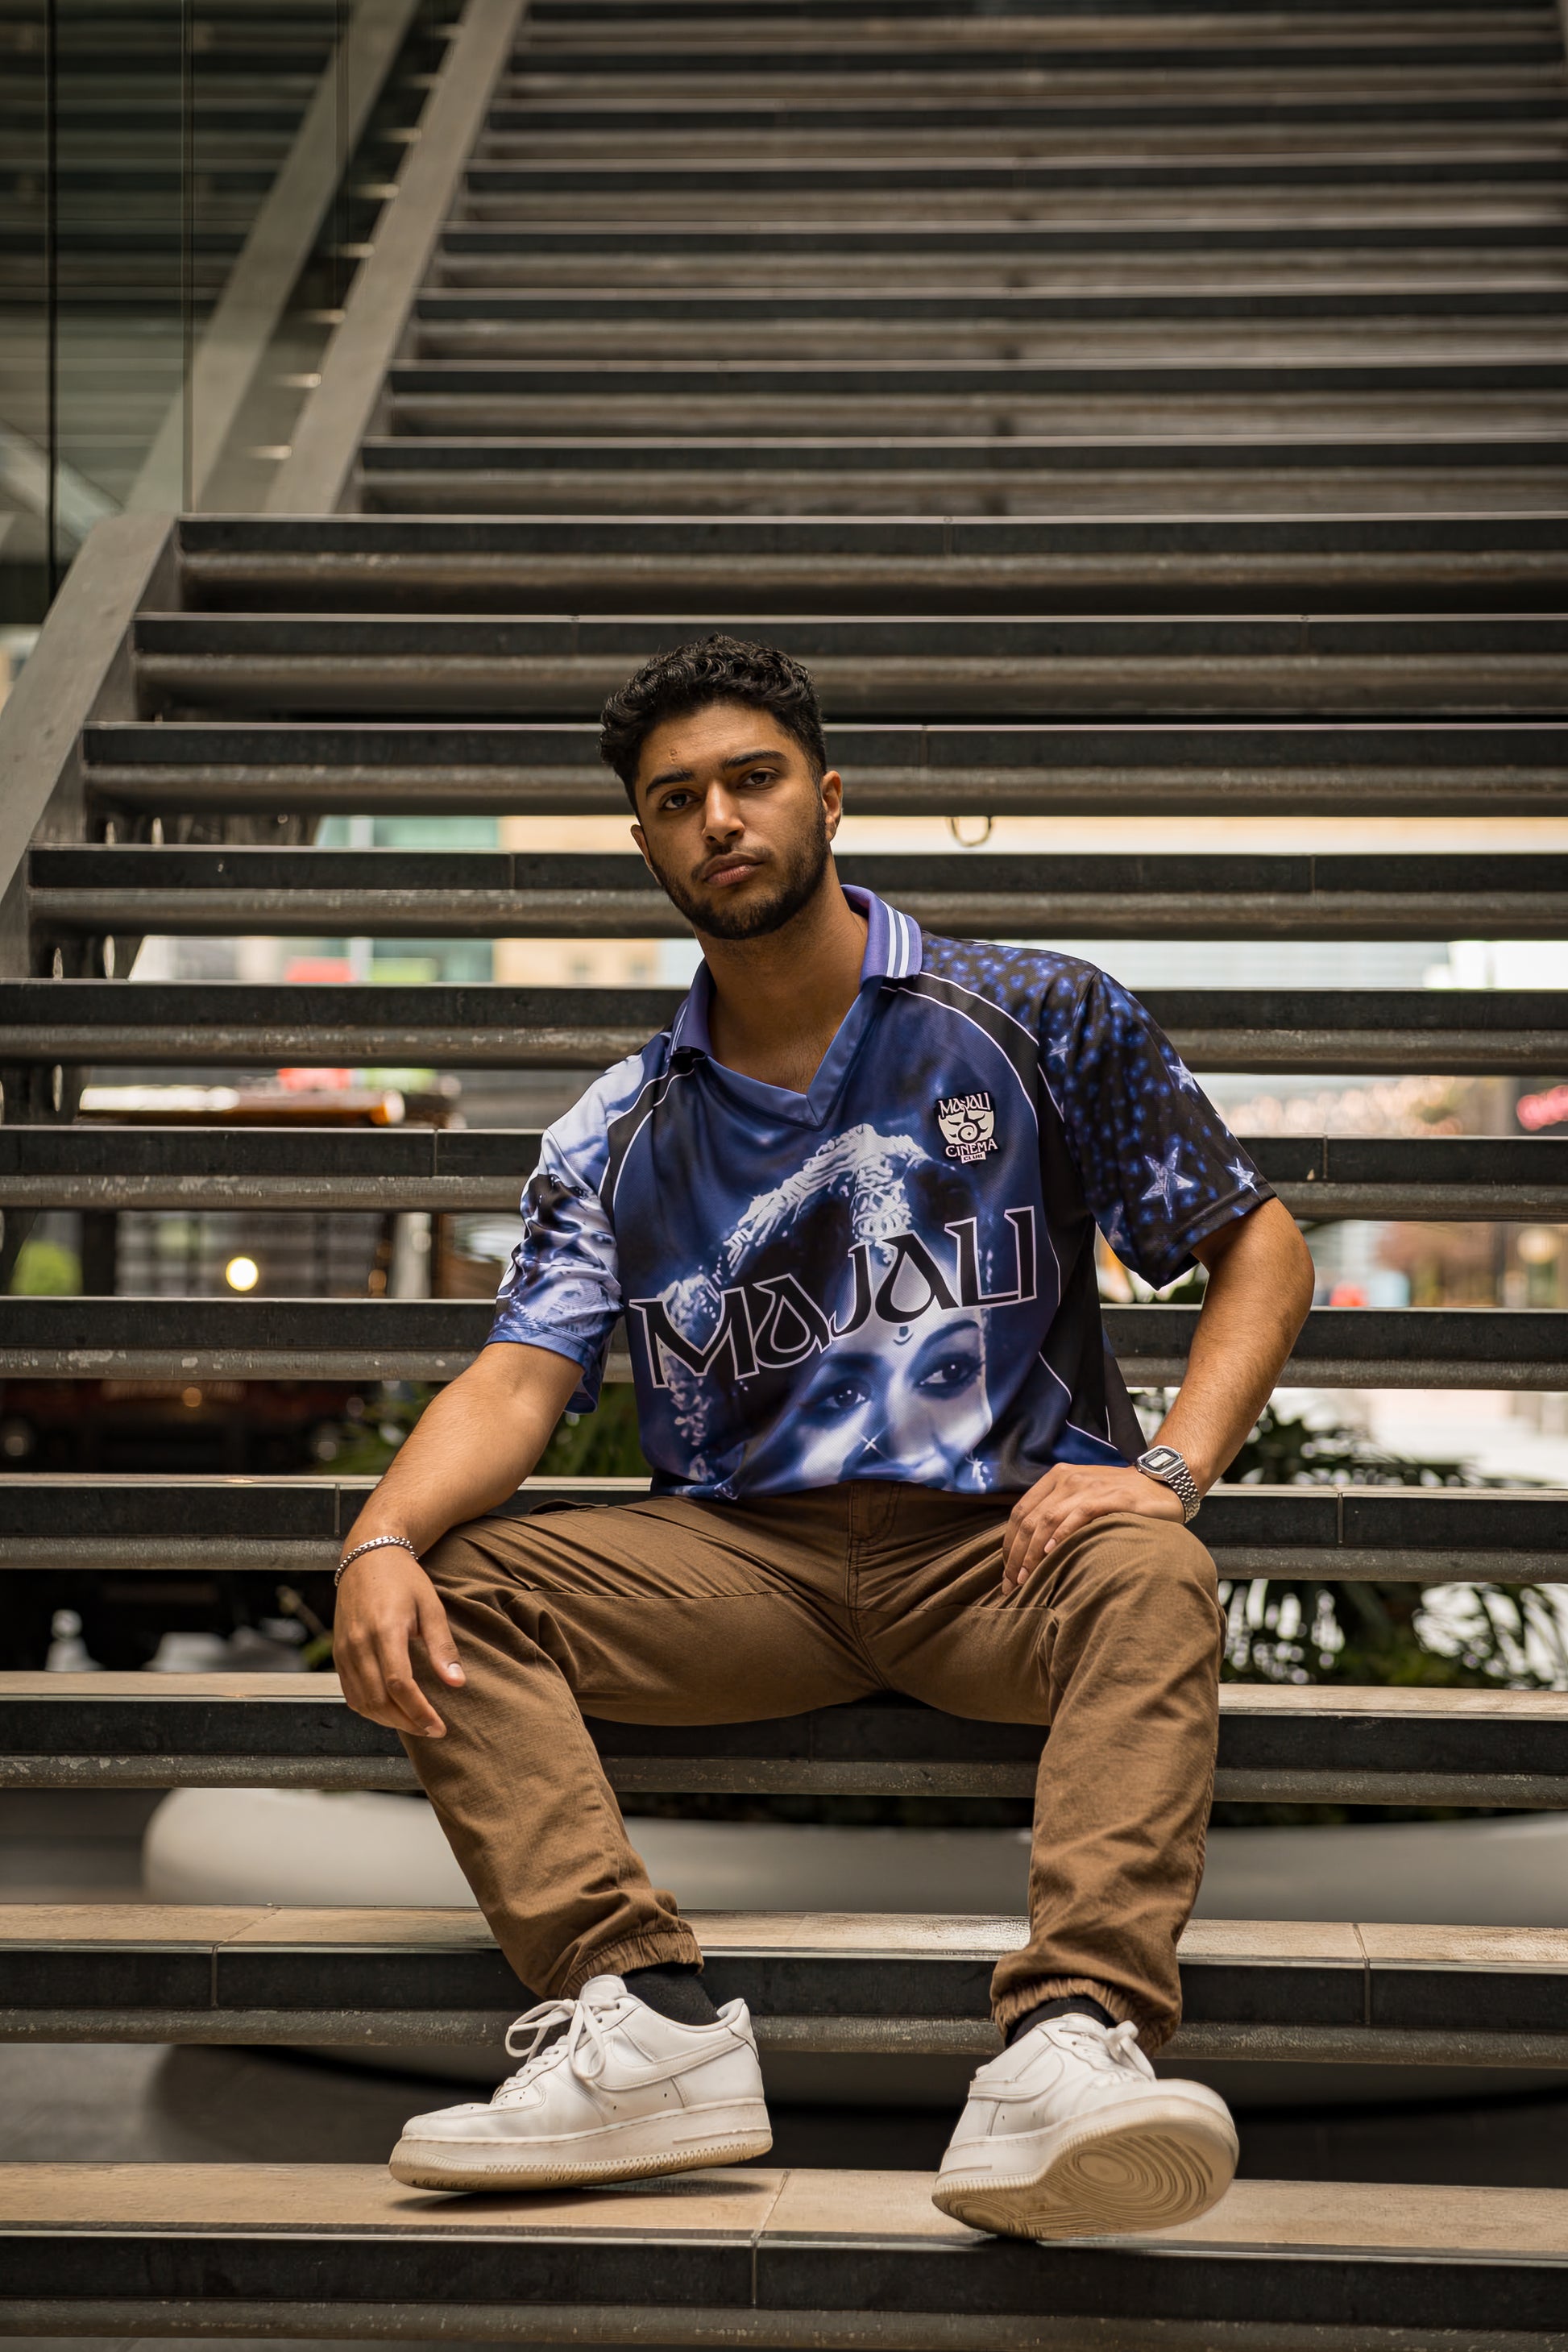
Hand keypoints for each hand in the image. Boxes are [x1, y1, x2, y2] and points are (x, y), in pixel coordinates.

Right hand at [333, 1547, 464, 1737]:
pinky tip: (391, 1710)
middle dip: (406, 1722)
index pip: (399, 1685)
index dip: (419, 1712)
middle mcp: (358, 1643)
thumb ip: (442, 1647)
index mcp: (385, 1630)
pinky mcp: (337, 1653)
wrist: (368, 1556)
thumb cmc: (404, 1579)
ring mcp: (344, 1650)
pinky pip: (350, 1692)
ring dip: (388, 1720)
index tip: (439, 1727)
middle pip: (378, 1700)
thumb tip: (457, 1683)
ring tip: (414, 1723)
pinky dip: (370, 1708)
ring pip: (362, 1702)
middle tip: (431, 1730)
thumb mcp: (430, 1607)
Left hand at [1001, 1463, 1184, 1592]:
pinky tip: (1051, 1553)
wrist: (1160, 1485)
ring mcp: (1088, 1487)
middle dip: (1016, 1555)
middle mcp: (1067, 1479)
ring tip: (1027, 1578)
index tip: (1007, 1574)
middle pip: (1030, 1519)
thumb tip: (1028, 1551)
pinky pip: (1079, 1515)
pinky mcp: (1110, 1497)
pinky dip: (1062, 1534)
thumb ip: (1057, 1514)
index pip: (1021, 1512)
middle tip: (1012, 1584)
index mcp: (1056, 1478)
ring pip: (1048, 1519)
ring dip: (1033, 1552)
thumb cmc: (1117, 1499)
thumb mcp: (1081, 1498)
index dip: (1009, 1544)